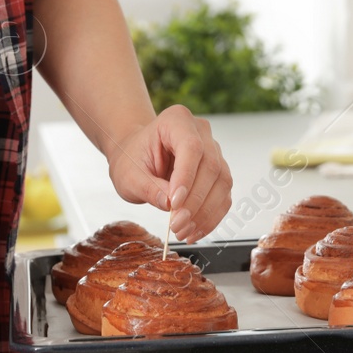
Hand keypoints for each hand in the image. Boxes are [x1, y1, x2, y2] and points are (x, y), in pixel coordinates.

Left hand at [106, 105, 232, 242]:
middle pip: (211, 166)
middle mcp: (201, 132)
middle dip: (195, 201)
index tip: (175, 203)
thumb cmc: (131, 159)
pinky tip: (196, 231)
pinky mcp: (218, 172)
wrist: (137, 157)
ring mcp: (214, 151)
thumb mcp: (129, 175)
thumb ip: (149, 188)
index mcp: (177, 120)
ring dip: (206, 213)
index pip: (191, 147)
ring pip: (222, 182)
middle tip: (177, 225)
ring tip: (184, 233)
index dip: (186, 177)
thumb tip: (171, 206)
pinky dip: (212, 216)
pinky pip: (224, 195)